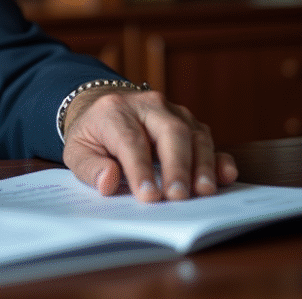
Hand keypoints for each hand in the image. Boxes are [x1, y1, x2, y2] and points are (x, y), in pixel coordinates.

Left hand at [61, 87, 238, 202]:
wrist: (106, 110)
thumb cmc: (93, 135)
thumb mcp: (77, 151)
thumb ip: (90, 168)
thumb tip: (108, 182)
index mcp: (114, 110)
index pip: (131, 140)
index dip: (140, 169)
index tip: (149, 196)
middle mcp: (148, 105)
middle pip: (170, 132)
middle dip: (177, 166)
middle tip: (178, 197)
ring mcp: (173, 112)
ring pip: (195, 134)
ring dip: (202, 165)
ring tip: (203, 192)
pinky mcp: (190, 123)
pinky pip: (208, 138)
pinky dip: (219, 158)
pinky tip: (225, 177)